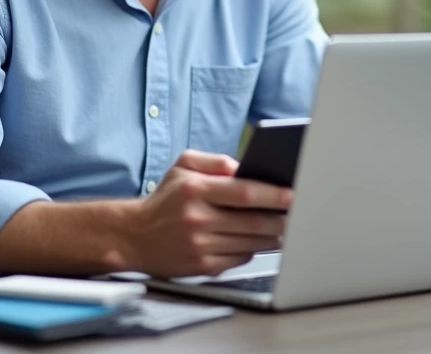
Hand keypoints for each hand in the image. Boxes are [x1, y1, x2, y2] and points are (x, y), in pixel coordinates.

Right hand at [123, 150, 292, 277]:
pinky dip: (252, 250)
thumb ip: (216, 162)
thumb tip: (246, 168)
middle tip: (296, 213)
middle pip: (252, 221)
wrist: (134, 236)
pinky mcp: (201, 267)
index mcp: (195, 190)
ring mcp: (199, 245)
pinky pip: (239, 258)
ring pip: (250, 242)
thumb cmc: (164, 199)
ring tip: (282, 227)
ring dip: (272, 236)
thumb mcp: (183, 166)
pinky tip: (257, 241)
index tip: (292, 195)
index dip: (272, 195)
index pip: (243, 192)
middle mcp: (197, 219)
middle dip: (280, 218)